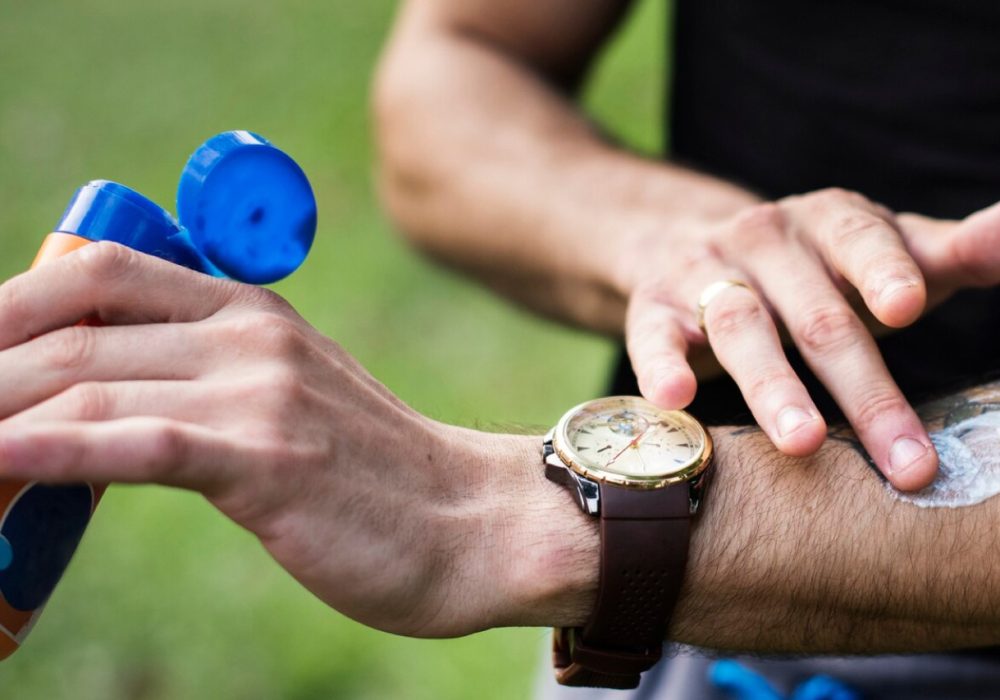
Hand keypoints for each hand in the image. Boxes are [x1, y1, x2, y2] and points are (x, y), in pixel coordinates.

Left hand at [0, 243, 596, 636]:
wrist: (471, 522)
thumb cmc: (374, 475)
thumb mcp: (289, 401)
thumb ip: (206, 383)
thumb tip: (102, 403)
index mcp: (251, 311)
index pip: (101, 273)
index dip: (10, 302)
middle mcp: (249, 336)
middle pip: (74, 329)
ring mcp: (259, 393)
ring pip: (87, 383)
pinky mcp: (267, 459)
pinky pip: (134, 443)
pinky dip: (50, 451)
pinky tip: (2, 464)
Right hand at [619, 188, 999, 491]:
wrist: (685, 243)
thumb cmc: (808, 268)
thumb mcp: (875, 250)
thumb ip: (945, 252)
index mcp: (827, 222)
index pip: (859, 239)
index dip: (883, 271)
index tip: (909, 308)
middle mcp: (762, 239)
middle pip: (817, 314)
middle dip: (863, 388)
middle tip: (905, 461)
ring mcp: (703, 272)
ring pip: (740, 327)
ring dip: (772, 386)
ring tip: (804, 443)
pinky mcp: (652, 308)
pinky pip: (653, 338)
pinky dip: (661, 365)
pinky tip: (674, 397)